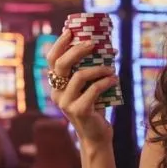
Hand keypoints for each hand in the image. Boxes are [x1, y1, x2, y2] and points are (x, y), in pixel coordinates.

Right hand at [46, 29, 118, 147]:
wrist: (96, 136)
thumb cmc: (94, 108)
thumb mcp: (88, 87)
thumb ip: (90, 71)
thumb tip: (107, 47)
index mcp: (56, 85)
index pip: (52, 60)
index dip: (59, 44)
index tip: (70, 31)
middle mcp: (57, 93)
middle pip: (61, 65)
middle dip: (77, 50)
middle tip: (93, 43)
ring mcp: (66, 103)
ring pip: (79, 76)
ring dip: (98, 68)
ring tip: (111, 68)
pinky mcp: (79, 111)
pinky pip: (93, 90)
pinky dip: (105, 81)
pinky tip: (114, 79)